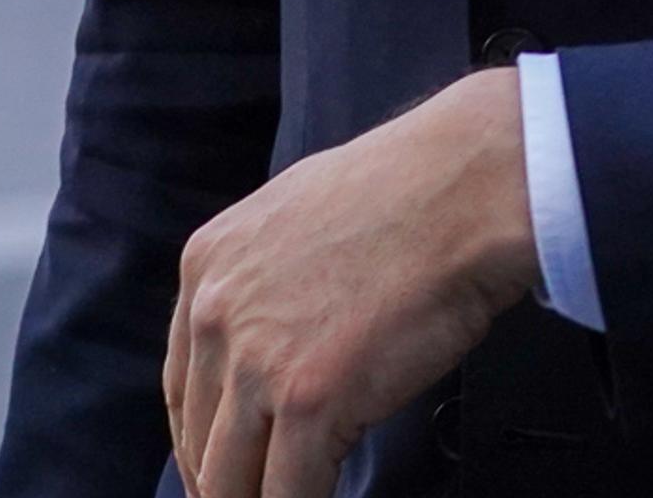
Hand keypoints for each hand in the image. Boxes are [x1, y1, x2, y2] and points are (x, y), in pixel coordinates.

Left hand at [165, 68, 540, 497]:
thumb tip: (284, 322)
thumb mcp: (304, 208)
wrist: (470, 185)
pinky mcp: (307, 401)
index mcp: (208, 265)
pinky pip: (289, 490)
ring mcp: (257, 361)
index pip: (183, 385)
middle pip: (200, 437)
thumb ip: (272, 270)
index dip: (202, 440)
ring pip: (232, 476)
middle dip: (225, 482)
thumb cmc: (417, 188)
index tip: (223, 466)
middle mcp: (215, 314)